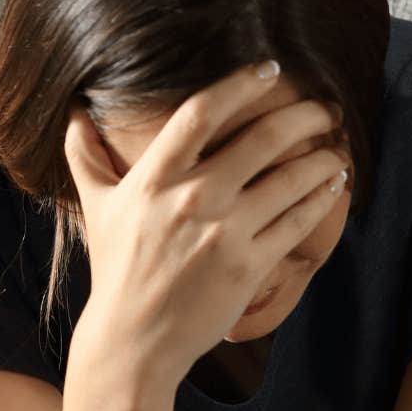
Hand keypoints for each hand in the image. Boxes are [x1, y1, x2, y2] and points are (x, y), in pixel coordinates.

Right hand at [63, 61, 350, 379]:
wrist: (134, 341)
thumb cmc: (117, 269)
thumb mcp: (97, 208)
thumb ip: (85, 157)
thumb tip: (73, 113)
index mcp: (154, 179)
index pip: (201, 112)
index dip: (240, 83)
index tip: (270, 69)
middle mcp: (191, 199)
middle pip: (262, 138)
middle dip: (303, 116)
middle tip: (325, 108)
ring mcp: (224, 233)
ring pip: (290, 180)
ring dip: (322, 157)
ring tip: (337, 147)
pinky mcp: (249, 265)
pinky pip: (297, 222)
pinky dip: (322, 198)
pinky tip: (334, 184)